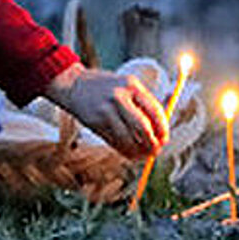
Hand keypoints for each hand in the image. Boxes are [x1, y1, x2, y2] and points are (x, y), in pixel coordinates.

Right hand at [43, 62, 168, 158]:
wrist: (73, 84)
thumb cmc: (105, 88)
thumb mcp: (125, 86)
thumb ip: (142, 104)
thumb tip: (160, 132)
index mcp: (131, 85)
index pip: (155, 111)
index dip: (162, 129)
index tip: (164, 139)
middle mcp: (119, 96)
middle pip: (143, 127)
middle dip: (152, 143)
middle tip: (156, 150)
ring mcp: (106, 110)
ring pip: (129, 138)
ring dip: (139, 151)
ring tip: (143, 154)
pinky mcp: (96, 122)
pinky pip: (115, 141)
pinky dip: (125, 151)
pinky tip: (130, 153)